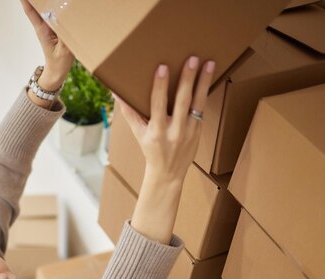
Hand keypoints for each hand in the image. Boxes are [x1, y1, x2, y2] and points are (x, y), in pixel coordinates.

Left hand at [21, 0, 73, 90]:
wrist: (57, 71)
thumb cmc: (60, 62)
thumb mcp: (64, 50)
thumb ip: (65, 37)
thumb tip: (65, 21)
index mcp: (42, 30)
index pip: (31, 11)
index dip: (26, 1)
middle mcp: (43, 25)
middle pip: (36, 6)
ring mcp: (49, 26)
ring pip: (44, 9)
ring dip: (44, 1)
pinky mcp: (55, 28)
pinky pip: (53, 14)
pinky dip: (54, 7)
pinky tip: (57, 3)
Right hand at [116, 57, 214, 183]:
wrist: (168, 173)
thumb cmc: (151, 149)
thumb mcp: (138, 133)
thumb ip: (128, 112)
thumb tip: (116, 93)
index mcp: (157, 130)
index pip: (158, 104)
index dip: (160, 86)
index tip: (163, 67)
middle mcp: (174, 130)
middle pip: (182, 101)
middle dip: (187, 79)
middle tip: (192, 59)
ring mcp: (189, 131)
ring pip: (198, 103)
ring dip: (203, 82)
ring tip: (209, 63)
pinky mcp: (199, 130)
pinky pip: (203, 108)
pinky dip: (205, 92)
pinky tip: (208, 77)